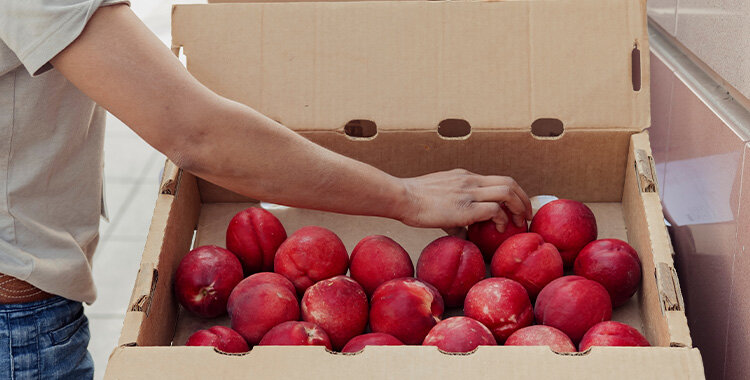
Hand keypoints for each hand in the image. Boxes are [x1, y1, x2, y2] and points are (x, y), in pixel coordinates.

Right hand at [396, 169, 531, 234]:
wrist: (402, 197)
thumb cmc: (414, 201)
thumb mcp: (440, 198)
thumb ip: (455, 212)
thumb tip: (464, 233)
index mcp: (466, 176)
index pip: (499, 179)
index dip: (515, 194)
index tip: (518, 208)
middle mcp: (471, 180)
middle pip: (510, 183)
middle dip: (524, 200)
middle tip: (526, 216)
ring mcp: (469, 192)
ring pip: (508, 192)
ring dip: (519, 208)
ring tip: (519, 223)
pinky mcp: (465, 207)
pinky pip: (495, 210)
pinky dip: (502, 219)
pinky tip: (499, 229)